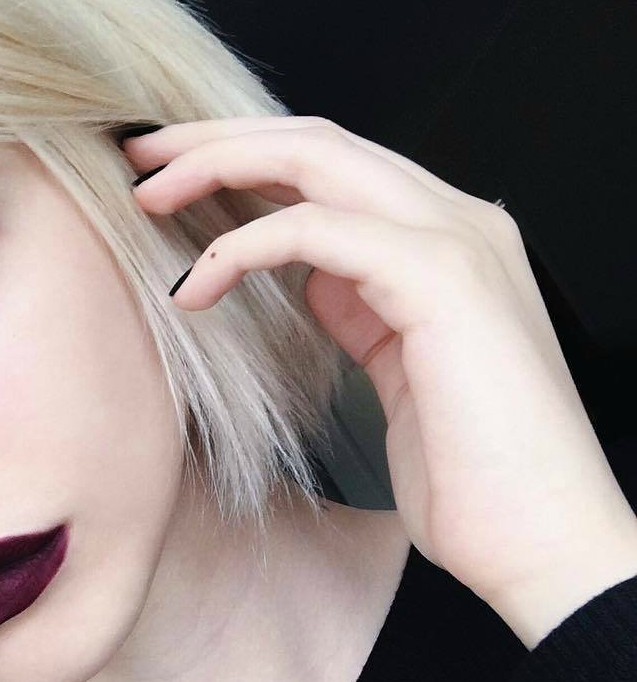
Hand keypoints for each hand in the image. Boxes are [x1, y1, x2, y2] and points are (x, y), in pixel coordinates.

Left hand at [123, 116, 636, 646]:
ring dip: (217, 166)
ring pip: (315, 159)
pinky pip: (315, 231)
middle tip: (139, 157)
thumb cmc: (471, 476)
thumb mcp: (400, 370)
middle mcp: (457, 223)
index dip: (245, 158)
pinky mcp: (441, 280)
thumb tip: (307, 278)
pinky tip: (194, 287)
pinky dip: (242, 248)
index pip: (332, 167)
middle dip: (216, 140)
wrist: (542, 542)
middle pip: (316, 141)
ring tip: (146, 197)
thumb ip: (362, 309)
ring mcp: (456, 243)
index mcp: (445, 243)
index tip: (171, 179)